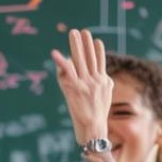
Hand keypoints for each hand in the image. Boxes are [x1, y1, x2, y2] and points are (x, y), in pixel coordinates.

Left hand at [52, 29, 111, 143]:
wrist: (94, 130)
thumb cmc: (98, 118)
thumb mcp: (106, 98)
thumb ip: (105, 86)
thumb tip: (106, 78)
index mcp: (103, 82)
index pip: (101, 62)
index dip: (98, 51)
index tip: (96, 40)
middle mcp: (95, 80)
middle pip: (90, 57)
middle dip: (86, 43)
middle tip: (82, 31)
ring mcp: (85, 84)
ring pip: (80, 60)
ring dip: (76, 45)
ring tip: (73, 33)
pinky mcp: (75, 89)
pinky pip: (67, 72)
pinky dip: (60, 62)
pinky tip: (55, 53)